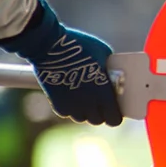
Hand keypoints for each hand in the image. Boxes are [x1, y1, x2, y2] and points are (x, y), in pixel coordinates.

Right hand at [0, 0, 120, 125]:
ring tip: (85, 98)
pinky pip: (67, 112)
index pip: (114, 119)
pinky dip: (70, 107)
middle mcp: (88, 103)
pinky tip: (71, 95)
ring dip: (85, 111)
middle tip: (101, 102)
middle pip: (98, 120)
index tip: (116, 110)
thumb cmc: (80, 46)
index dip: (116, 115)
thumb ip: (110, 70)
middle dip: (101, 113)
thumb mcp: (104, 54)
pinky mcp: (56, 103)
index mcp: (103, 93)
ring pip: (82, 118)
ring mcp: (71, 105)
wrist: (49, 46)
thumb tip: (114, 76)